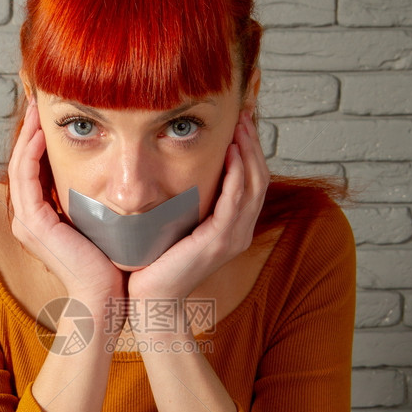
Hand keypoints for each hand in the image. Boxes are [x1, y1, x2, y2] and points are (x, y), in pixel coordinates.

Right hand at [8, 99, 125, 308]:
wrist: (107, 299)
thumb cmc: (111, 266)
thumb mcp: (102, 223)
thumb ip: (97, 200)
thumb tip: (116, 176)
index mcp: (40, 220)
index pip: (33, 170)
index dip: (38, 140)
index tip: (53, 113)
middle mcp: (27, 219)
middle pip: (22, 162)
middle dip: (29, 129)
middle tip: (39, 99)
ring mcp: (27, 222)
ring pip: (20, 164)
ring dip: (28, 133)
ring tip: (38, 107)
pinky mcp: (34, 223)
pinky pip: (26, 177)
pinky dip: (32, 151)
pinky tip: (43, 131)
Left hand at [128, 110, 269, 302]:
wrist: (151, 300)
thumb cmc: (156, 263)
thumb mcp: (175, 223)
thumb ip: (186, 200)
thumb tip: (176, 169)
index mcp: (233, 227)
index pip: (251, 180)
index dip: (250, 149)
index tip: (239, 121)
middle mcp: (240, 231)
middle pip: (259, 177)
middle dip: (253, 143)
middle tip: (245, 112)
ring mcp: (233, 237)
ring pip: (253, 184)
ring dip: (249, 151)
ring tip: (241, 124)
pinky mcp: (220, 241)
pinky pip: (236, 199)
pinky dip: (237, 172)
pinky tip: (232, 151)